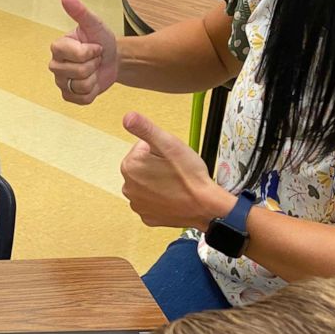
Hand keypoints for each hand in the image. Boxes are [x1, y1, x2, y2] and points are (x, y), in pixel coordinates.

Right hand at [48, 0, 117, 104]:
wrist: (113, 58)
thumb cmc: (101, 40)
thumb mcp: (94, 24)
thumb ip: (79, 11)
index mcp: (58, 47)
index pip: (77, 55)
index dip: (92, 52)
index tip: (94, 46)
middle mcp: (55, 65)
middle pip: (79, 72)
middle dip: (94, 65)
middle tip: (95, 58)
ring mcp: (61, 82)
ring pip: (81, 86)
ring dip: (94, 78)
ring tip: (94, 69)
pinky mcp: (69, 96)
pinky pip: (82, 99)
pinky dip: (93, 92)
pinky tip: (92, 82)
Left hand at [120, 112, 234, 229]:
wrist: (206, 206)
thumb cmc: (189, 176)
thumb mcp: (169, 144)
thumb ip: (145, 128)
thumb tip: (128, 116)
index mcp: (130, 166)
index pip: (142, 148)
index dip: (159, 150)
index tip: (170, 158)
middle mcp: (128, 187)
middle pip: (143, 166)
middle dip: (157, 165)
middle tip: (175, 170)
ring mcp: (137, 204)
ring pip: (147, 184)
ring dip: (158, 182)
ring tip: (176, 183)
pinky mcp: (148, 217)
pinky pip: (152, 202)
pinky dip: (161, 199)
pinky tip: (173, 197)